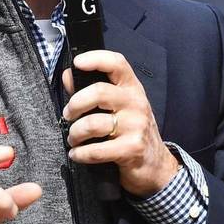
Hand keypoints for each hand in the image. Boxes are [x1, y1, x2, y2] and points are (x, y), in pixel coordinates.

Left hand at [62, 50, 178, 196]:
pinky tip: (78, 154)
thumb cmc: (132, 131)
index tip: (78, 62)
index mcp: (132, 88)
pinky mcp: (132, 148)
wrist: (156, 165)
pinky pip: (97, 150)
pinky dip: (81, 154)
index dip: (96, 59)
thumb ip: (90, 89)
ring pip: (93, 123)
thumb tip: (67, 75)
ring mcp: (136, 126)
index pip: (117, 63)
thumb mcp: (117, 107)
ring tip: (74, 139)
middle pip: (98, 92)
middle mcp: (136, 103)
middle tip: (68, 116)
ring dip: (75, 133)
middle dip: (75, 105)